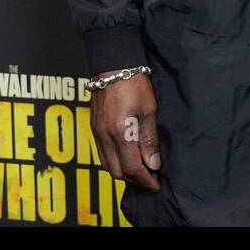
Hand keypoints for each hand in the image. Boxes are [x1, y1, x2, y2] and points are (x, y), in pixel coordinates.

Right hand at [89, 71, 160, 191]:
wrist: (112, 65)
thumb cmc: (133, 83)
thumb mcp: (149, 109)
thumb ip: (149, 139)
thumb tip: (153, 163)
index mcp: (120, 133)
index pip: (132, 168)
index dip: (145, 180)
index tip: (155, 184)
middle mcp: (105, 136)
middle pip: (117, 172)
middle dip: (134, 180)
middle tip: (149, 180)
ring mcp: (97, 133)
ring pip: (107, 166)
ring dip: (123, 173)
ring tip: (139, 172)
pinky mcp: (93, 128)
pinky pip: (101, 154)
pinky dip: (113, 162)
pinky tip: (124, 159)